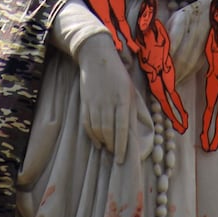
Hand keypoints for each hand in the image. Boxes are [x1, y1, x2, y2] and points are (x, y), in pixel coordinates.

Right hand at [77, 33, 132, 163]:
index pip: (122, 128)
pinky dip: (92, 136)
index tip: (122, 159)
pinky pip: (87, 124)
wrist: (96, 57)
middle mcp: (108, 103)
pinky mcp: (84, 103)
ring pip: (97, 130)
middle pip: (109, 132)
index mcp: (122, 99)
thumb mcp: (129, 88)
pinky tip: (98, 142)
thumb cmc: (117, 74)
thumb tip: (133, 130)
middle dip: (113, 147)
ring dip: (103, 143)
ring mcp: (94, 103)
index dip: (122, 146)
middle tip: (117, 157)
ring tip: (109, 149)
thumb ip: (130, 107)